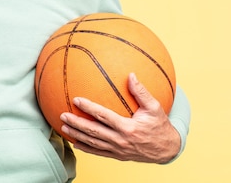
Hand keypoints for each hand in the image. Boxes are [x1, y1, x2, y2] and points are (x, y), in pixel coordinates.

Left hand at [59, 73, 180, 163]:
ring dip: (77, 135)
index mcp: (129, 128)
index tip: (76, 100)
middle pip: (94, 132)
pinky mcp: (118, 155)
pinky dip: (86, 148)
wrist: (167, 149)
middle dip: (76, 124)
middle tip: (62, 115)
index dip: (89, 108)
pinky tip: (74, 142)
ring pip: (93, 143)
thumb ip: (142, 92)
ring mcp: (118, 150)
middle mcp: (121, 140)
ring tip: (63, 127)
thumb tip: (131, 75)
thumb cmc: (160, 125)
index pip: (104, 116)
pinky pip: (98, 152)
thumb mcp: (155, 108)